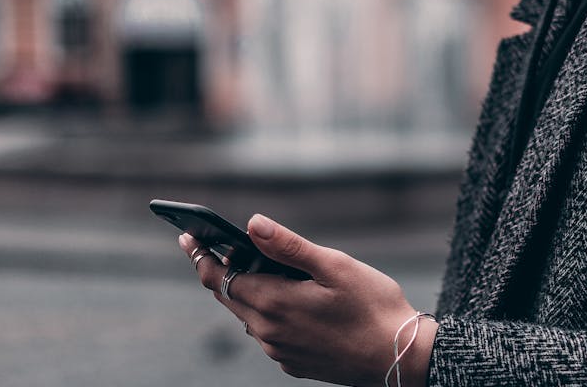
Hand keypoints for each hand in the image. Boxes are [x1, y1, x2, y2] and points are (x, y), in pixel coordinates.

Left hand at [178, 214, 436, 386]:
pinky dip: (266, 312)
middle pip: (228, 296)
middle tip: (206, 246)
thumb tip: (252, 224)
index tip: (187, 236)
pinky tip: (284, 300)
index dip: (201, 255)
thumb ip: (289, 246)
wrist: (399, 357)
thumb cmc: (373, 306)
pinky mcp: (293, 363)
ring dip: (244, 291)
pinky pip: (268, 333)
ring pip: (248, 315)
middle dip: (216, 269)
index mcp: (274, 302)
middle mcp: (268, 331)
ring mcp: (279, 351)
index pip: (219, 277)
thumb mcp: (334, 266)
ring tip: (249, 268)